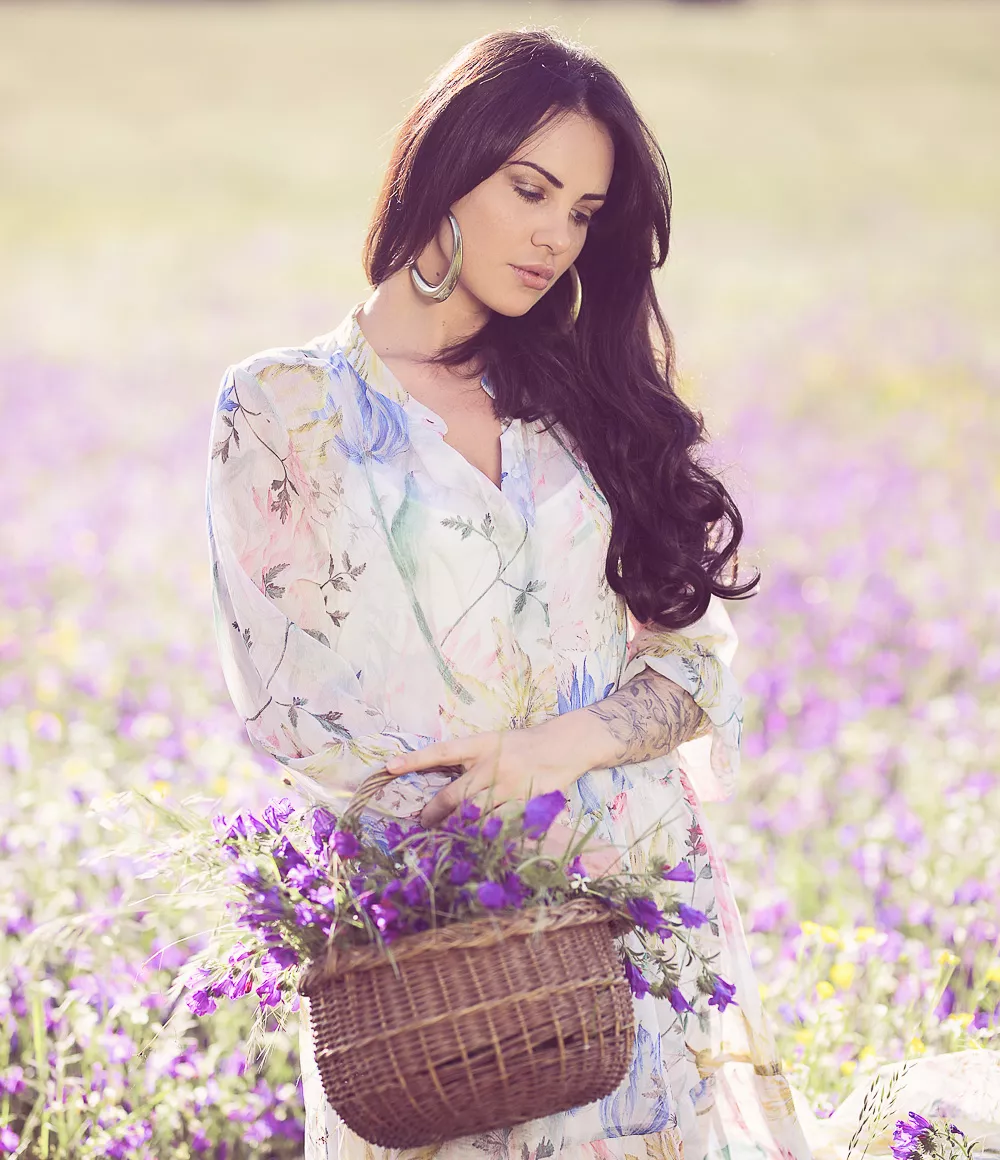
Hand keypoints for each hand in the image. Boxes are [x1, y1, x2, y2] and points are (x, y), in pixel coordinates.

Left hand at [384, 723, 582, 829]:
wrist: (565, 746)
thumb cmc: (524, 745)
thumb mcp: (495, 743)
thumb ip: (471, 761)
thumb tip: (444, 786)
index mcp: (480, 745)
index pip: (441, 751)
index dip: (414, 759)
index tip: (389, 766)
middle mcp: (491, 765)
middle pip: (454, 795)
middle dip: (434, 814)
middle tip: (424, 823)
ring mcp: (508, 787)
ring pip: (473, 816)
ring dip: (458, 829)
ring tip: (447, 838)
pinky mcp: (523, 805)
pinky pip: (498, 826)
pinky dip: (486, 835)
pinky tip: (478, 842)